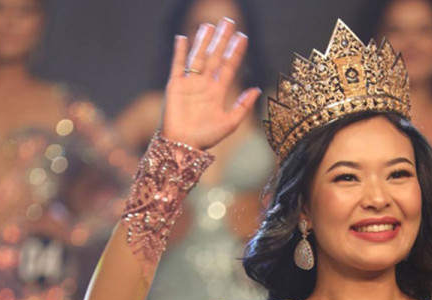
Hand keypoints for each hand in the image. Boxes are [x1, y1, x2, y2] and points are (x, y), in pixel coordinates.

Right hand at [161, 18, 260, 149]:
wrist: (183, 145)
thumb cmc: (206, 137)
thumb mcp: (231, 122)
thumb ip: (243, 105)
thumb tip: (256, 89)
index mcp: (217, 92)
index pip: (229, 67)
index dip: (235, 52)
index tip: (243, 37)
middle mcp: (204, 85)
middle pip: (215, 57)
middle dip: (222, 40)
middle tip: (228, 22)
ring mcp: (190, 83)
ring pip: (198, 57)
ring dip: (203, 41)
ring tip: (209, 25)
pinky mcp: (175, 85)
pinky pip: (178, 65)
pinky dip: (180, 52)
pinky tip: (183, 39)